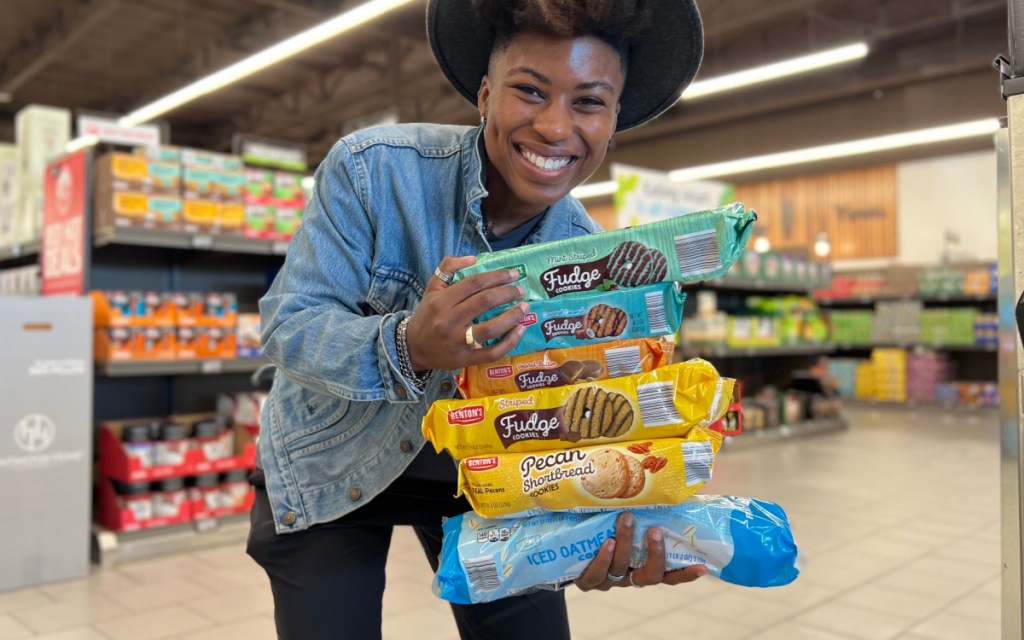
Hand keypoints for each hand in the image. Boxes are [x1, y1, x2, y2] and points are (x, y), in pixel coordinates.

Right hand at [406, 256, 529, 370]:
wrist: (413, 347)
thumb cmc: (428, 315)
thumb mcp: (432, 288)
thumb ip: (448, 267)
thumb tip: (473, 259)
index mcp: (441, 301)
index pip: (474, 283)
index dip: (497, 276)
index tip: (513, 274)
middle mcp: (449, 321)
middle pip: (484, 302)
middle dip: (507, 293)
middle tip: (521, 290)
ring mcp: (458, 342)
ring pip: (490, 328)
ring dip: (512, 316)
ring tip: (525, 308)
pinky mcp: (465, 359)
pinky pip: (492, 352)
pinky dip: (509, 342)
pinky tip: (520, 330)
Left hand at [574, 513, 707, 590]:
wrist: (567, 545)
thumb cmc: (604, 526)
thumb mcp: (627, 520)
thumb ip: (646, 510)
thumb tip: (670, 484)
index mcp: (644, 566)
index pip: (670, 574)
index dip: (686, 574)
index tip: (703, 566)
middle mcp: (630, 576)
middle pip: (650, 576)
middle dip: (655, 555)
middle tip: (655, 531)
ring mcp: (609, 580)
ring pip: (621, 569)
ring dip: (626, 543)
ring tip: (626, 519)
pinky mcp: (588, 581)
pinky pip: (595, 576)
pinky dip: (602, 560)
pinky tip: (607, 543)